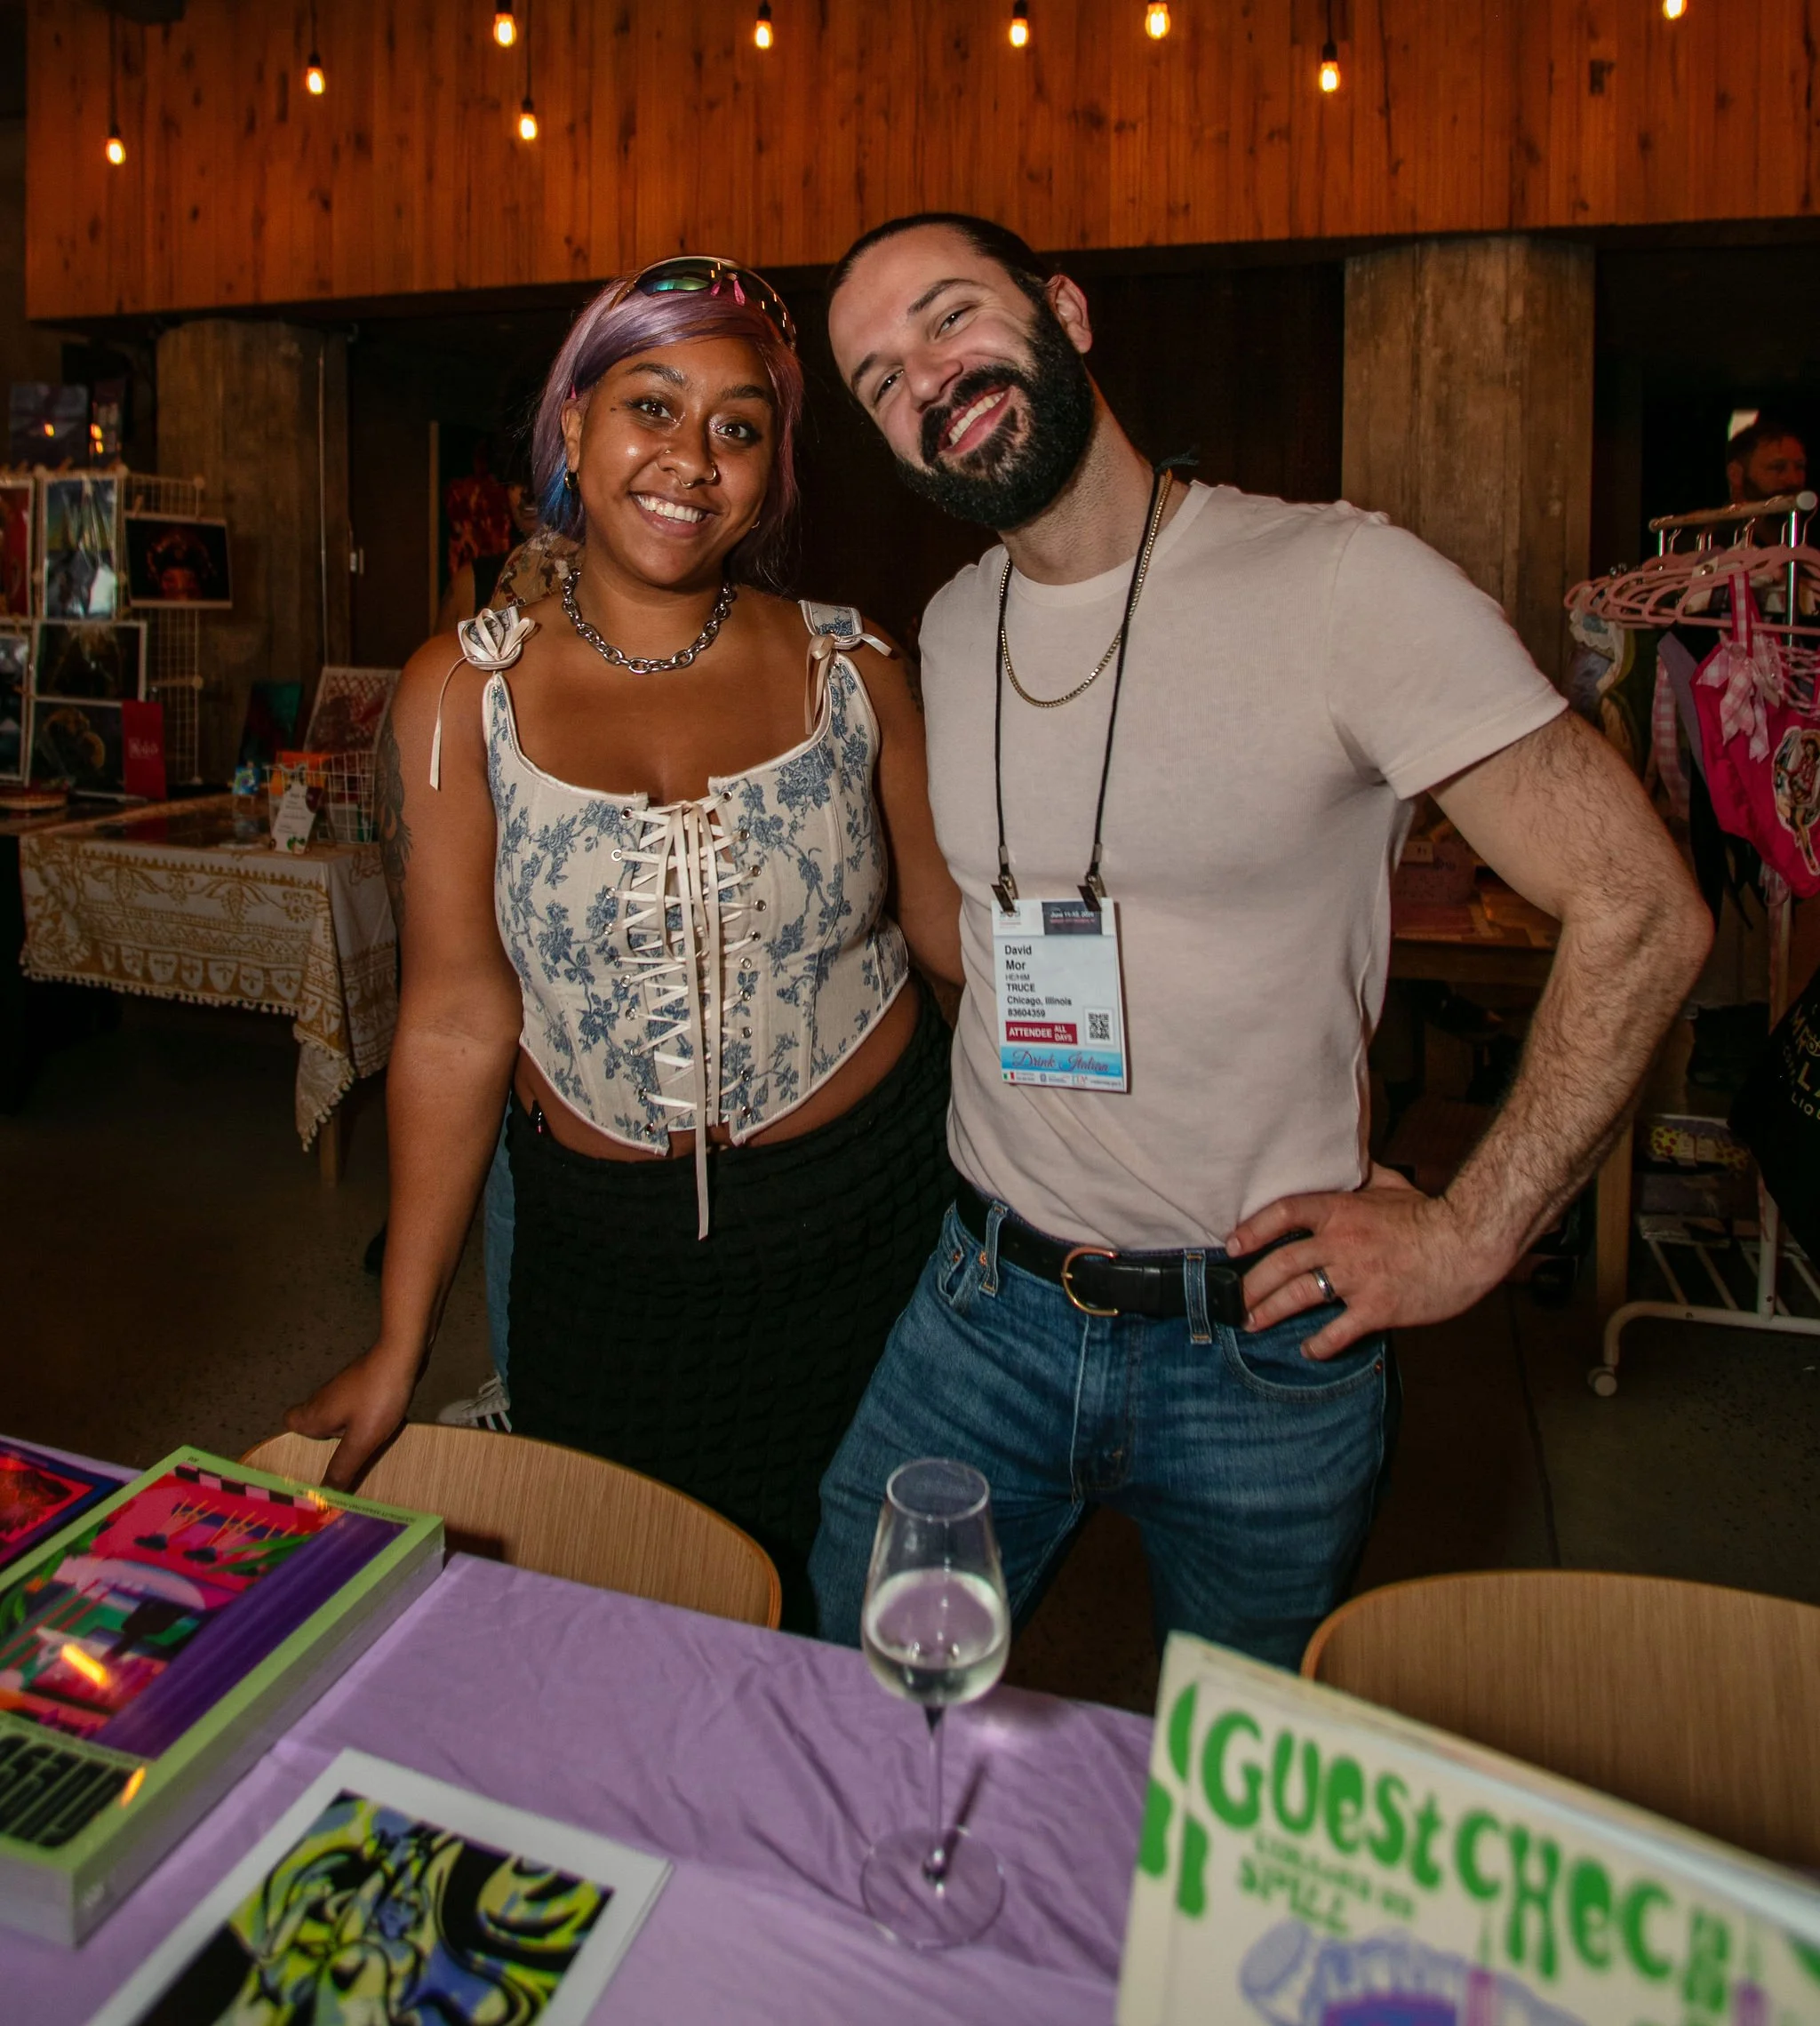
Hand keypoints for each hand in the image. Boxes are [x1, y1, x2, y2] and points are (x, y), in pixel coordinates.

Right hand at [285, 1345, 418, 1491]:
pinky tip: (380, 1428)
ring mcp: (343, 1389)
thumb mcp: (361, 1439)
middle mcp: (322, 1399)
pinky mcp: (362, 1384)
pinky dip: (363, 1419)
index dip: (297, 1441)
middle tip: (343, 1462)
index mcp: (314, 1413)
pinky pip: (355, 1407)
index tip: (312, 1459)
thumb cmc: (378, 1397)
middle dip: (326, 1443)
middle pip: (314, 1423)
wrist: (402, 1353)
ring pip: (336, 1416)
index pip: (290, 1424)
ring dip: (348, 1432)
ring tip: (364, 1451)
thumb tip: (321, 1498)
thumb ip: (342, 1467)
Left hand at [1226, 1165, 1512, 1358]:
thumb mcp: (1392, 1184)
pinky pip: (1338, 1331)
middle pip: (1281, 1263)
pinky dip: (1320, 1345)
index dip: (1253, 1229)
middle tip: (1234, 1299)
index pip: (1284, 1213)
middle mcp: (1342, 1243)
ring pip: (1299, 1296)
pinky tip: (1309, 1351)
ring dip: (1270, 1312)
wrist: (1470, 1241)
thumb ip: (1364, 1176)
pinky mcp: (1377, 1307)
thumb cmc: (1432, 1213)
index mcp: (1342, 1210)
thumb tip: (1348, 1161)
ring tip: (1253, 1323)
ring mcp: (1358, 1277)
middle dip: (1252, 1284)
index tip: (1232, 1245)